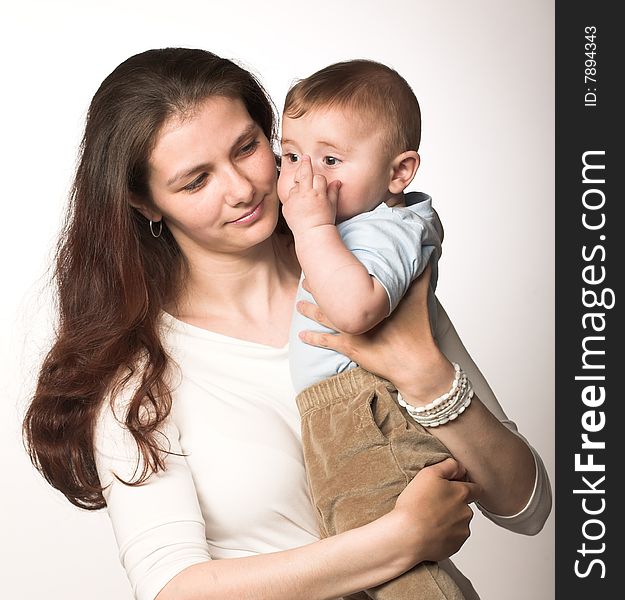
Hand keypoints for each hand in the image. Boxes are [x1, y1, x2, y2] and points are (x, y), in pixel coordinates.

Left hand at [279, 155, 340, 237]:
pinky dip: (293, 198)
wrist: (312, 234)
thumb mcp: (332, 206)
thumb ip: (333, 192)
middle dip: (305, 163)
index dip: (320, 179)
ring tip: (303, 194)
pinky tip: (298, 205)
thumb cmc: (324, 221)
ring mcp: (294, 199)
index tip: (318, 178)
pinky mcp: (287, 206)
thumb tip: (337, 182)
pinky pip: (289, 197)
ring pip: (295, 185)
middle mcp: (305, 194)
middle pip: (304, 173)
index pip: (319, 178)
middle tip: (305, 157)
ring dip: (299, 186)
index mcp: (318, 193)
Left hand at [297, 265, 454, 402]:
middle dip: (317, 288)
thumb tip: (427, 258)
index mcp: (371, 299)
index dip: (334, 272)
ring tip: (299, 304)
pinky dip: (312, 338)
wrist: (415, 363)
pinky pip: (325, 342)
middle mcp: (357, 312)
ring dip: (310, 310)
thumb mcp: (421, 299)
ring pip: (324, 317)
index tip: (323, 262)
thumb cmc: (418, 331)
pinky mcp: (349, 347)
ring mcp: (351, 330)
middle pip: (331, 298)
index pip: (348, 281)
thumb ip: (422, 277)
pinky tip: (301, 336)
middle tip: (306, 280)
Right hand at [390, 458, 480, 563]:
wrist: (408, 536)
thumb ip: (448, 466)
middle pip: (465, 506)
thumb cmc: (416, 505)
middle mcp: (467, 513)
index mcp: (462, 493)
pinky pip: (453, 538)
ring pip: (459, 522)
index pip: (476, 488)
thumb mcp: (428, 473)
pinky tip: (430, 531)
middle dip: (454, 504)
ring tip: (429, 519)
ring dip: (449, 520)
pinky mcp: (455, 547)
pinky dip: (445, 535)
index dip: (465, 486)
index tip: (451, 488)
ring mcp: (462, 531)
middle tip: (433, 503)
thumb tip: (459, 466)